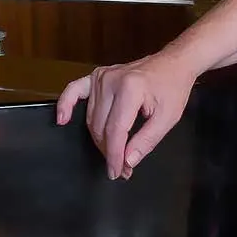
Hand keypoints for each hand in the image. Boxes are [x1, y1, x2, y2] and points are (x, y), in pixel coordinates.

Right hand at [55, 53, 194, 179]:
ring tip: (113, 155)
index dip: (114, 155)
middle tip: (122, 168)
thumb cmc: (173, 88)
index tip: (117, 172)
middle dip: (109, 151)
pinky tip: (61, 120)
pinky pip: (74, 90)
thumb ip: (146, 141)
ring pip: (91, 118)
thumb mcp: (168, 118)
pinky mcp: (97, 75)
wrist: (174, 63)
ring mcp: (102, 76)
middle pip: (100, 127)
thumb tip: (126, 162)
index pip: (115, 130)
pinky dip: (65, 105)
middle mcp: (111, 80)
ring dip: (99, 140)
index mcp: (131, 89)